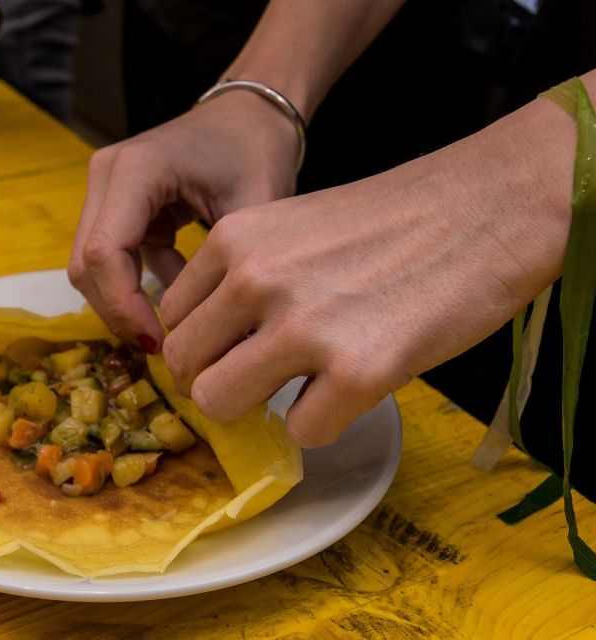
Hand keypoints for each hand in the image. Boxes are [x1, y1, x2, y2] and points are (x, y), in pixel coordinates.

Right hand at [68, 91, 300, 351]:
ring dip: (123, 301)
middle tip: (160, 346)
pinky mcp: (115, 205)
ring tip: (169, 328)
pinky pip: (112, 258)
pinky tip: (180, 290)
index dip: (123, 306)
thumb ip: (231, 269)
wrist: (250, 112)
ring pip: (91, 266)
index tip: (159, 342)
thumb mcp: (253, 208)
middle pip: (85, 264)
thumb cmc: (257, 149)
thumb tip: (219, 338)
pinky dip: (138, 283)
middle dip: (117, 311)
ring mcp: (105, 188)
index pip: (104, 252)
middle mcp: (107, 174)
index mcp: (136, 170)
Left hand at [158, 99, 573, 446]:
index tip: (235, 348)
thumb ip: (242, 275)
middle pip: (183, 366)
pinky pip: (302, 432)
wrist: (486, 207)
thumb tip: (213, 346)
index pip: (172, 317)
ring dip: (256, 408)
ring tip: (300, 388)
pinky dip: (324, 422)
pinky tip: (352, 390)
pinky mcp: (358, 371)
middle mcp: (255, 280)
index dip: (203, 342)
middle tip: (261, 379)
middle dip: (217, 380)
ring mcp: (304, 327)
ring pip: (220, 404)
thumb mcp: (291, 226)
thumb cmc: (393, 219)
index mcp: (233, 239)